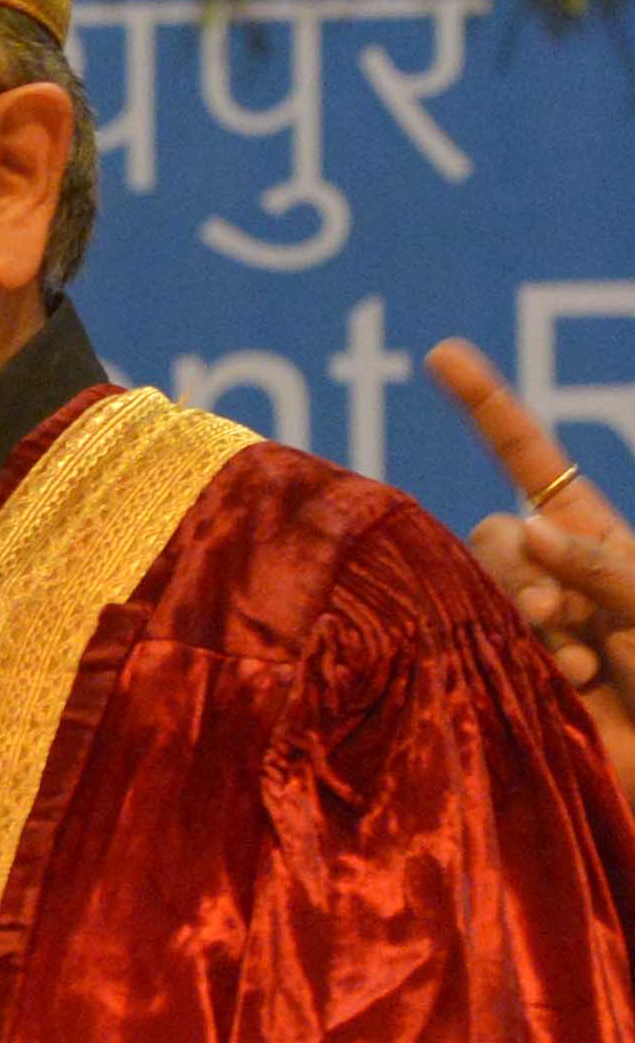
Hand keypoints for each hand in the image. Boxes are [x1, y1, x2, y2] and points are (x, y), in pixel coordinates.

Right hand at [430, 337, 634, 798]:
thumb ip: (603, 564)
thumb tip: (523, 529)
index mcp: (598, 544)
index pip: (528, 459)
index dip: (485, 406)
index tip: (439, 355)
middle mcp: (552, 580)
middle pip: (491, 532)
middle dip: (519, 567)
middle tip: (561, 618)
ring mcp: (520, 632)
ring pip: (476, 585)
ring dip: (526, 616)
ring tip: (584, 669)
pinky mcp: (499, 684)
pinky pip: (470, 645)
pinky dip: (518, 657)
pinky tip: (570, 687)